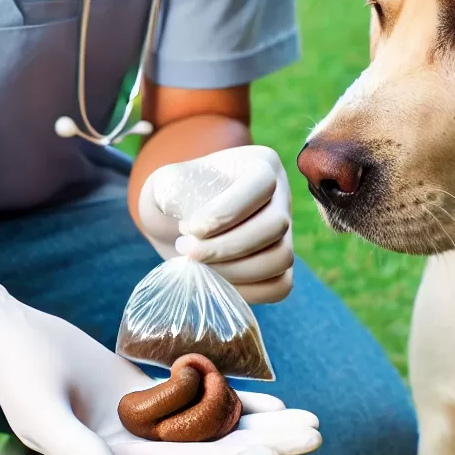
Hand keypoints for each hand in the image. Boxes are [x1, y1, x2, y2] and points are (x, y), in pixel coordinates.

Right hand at [0, 283, 320, 454]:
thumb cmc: (17, 372)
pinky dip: (233, 402)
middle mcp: (136, 451)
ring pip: (213, 428)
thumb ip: (75, 448)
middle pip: (212, 449)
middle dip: (264, 443)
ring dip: (259, 425)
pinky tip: (270, 401)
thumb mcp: (41, 409)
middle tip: (315, 434)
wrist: (4, 340)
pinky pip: (198, 404)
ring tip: (307, 421)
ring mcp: (144, 425)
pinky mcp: (146, 399)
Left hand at [139, 145, 293, 303]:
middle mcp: (282, 196)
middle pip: (274, 226)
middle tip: (185, 250)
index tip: (189, 229)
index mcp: (260, 164)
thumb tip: (192, 214)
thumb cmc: (175, 197)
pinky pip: (279, 286)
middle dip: (226, 247)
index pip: (260, 185)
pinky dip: (246, 291)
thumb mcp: (167, 182)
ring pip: (281, 258)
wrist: (178, 222)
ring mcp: (286, 232)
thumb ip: (172, 189)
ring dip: (234, 271)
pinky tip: (213, 281)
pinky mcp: (282, 265)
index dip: (225, 213)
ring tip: (197, 266)